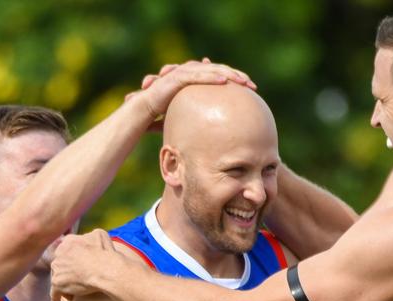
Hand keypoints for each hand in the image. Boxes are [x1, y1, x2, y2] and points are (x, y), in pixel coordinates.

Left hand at [50, 229, 131, 300]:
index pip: (65, 251)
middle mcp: (59, 253)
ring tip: (73, 293)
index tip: (76, 266)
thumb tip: (87, 238)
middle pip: (60, 265)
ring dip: (64, 285)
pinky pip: (54, 292)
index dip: (71, 259)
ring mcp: (57, 268)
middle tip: (76, 281)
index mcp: (68, 242)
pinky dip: (56, 298)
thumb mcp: (99, 234)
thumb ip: (88, 235)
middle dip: (66, 272)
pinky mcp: (57, 282)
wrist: (105, 269)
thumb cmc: (105, 254)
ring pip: (57, 278)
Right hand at [130, 58, 256, 129]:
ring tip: (243, 80)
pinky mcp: (175, 78)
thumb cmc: (161, 119)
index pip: (218, 79)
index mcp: (194, 84)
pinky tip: (225, 81)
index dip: (234, 83)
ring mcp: (182, 74)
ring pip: (210, 70)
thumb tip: (213, 137)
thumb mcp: (185, 119)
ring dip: (228, 74)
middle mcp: (189, 75)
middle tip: (252, 85)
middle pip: (218, 72)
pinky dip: (211, 76)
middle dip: (236, 76)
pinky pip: (197, 75)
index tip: (250, 91)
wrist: (140, 115)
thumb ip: (198, 121)